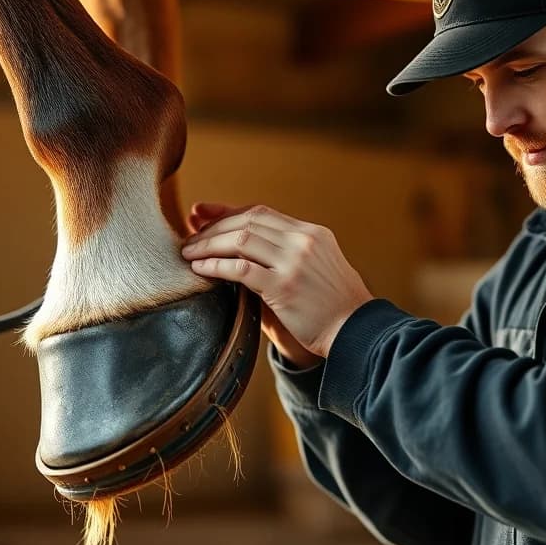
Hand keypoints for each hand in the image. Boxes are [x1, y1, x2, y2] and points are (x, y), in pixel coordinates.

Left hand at [188, 204, 317, 366]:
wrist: (357, 332)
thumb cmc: (333, 307)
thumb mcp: (317, 267)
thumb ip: (286, 254)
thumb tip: (243, 248)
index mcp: (312, 232)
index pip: (260, 212)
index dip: (226, 212)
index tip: (201, 214)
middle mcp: (303, 240)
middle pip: (247, 221)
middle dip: (212, 228)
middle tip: (189, 238)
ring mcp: (294, 262)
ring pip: (240, 239)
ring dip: (208, 244)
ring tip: (188, 253)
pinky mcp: (284, 286)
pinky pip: (240, 268)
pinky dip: (215, 265)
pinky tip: (200, 269)